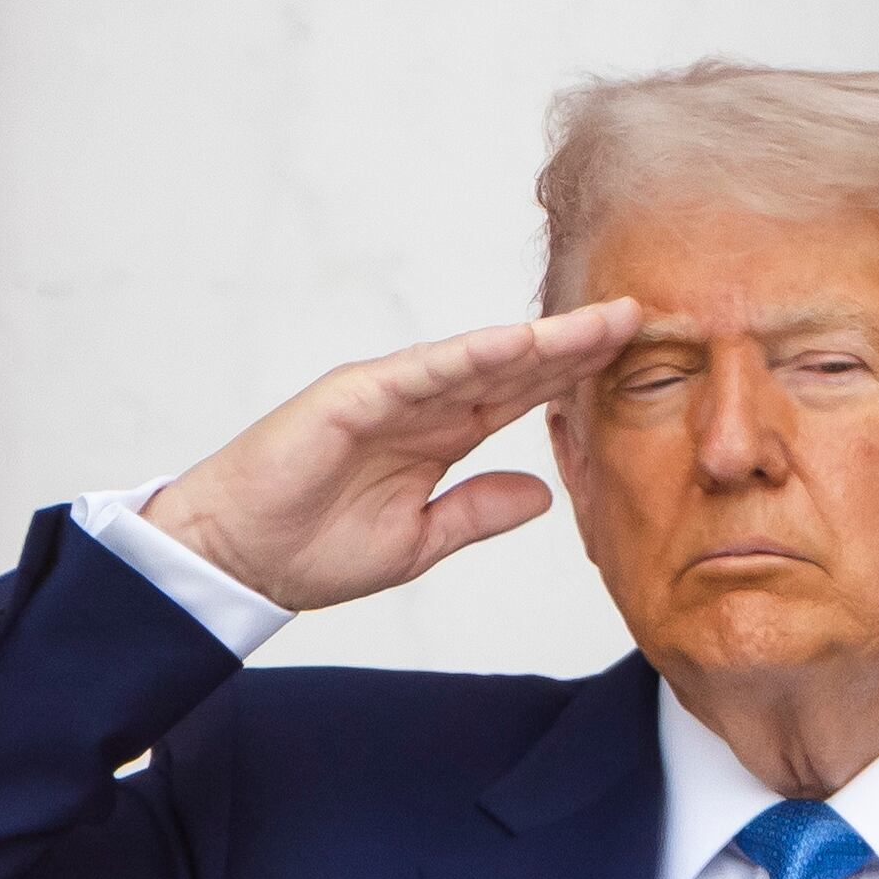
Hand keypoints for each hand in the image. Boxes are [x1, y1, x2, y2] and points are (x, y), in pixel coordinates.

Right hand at [133, 303, 644, 613]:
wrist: (238, 561)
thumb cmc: (313, 549)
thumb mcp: (419, 540)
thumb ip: (478, 512)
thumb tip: (544, 496)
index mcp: (440, 437)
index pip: (522, 397)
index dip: (576, 377)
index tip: (635, 361)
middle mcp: (420, 405)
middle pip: (513, 367)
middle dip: (576, 344)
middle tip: (640, 317)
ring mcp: (388, 394)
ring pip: (478, 359)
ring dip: (539, 340)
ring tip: (601, 322)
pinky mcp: (352, 396)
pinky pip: (421, 372)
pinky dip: (469, 355)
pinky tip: (517, 343)